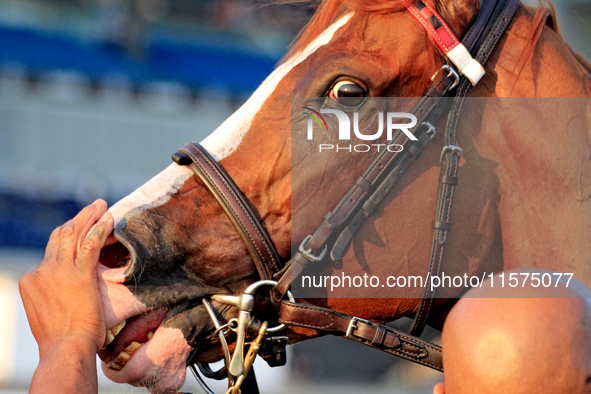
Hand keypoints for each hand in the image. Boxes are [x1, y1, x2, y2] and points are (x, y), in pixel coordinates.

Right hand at [20, 199, 113, 356]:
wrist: (66, 348)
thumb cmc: (63, 339)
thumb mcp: (49, 313)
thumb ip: (53, 296)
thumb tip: (64, 294)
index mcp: (31, 280)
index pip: (51, 252)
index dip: (68, 239)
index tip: (81, 231)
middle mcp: (41, 271)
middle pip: (59, 236)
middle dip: (78, 219)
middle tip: (93, 208)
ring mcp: (58, 271)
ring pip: (73, 234)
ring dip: (88, 217)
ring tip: (101, 206)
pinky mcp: (78, 274)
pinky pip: (90, 243)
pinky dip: (99, 229)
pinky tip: (109, 220)